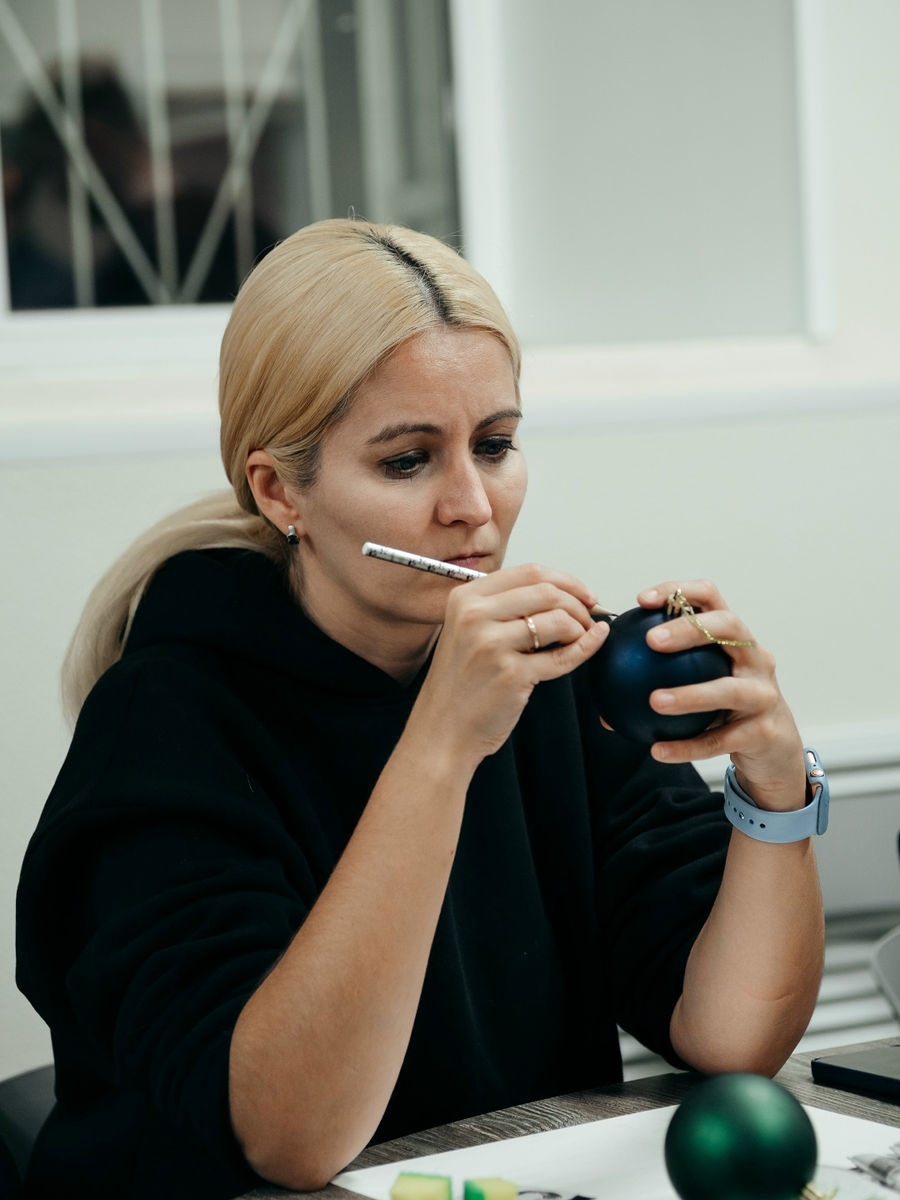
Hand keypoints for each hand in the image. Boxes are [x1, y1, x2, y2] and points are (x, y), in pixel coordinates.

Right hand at [408, 563, 608, 771]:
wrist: (442, 730)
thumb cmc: (460, 685)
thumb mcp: (469, 631)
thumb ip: (505, 608)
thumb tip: (563, 594)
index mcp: (465, 598)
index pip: (529, 572)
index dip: (566, 581)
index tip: (583, 594)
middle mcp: (475, 616)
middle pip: (547, 591)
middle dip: (578, 603)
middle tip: (589, 617)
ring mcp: (491, 644)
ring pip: (558, 619)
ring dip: (581, 628)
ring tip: (580, 639)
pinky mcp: (510, 674)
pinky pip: (562, 656)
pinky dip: (586, 648)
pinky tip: (593, 643)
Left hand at [636, 579, 805, 811]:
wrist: (772, 750)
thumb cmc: (725, 707)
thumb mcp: (699, 682)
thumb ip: (658, 674)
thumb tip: (599, 680)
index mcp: (735, 638)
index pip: (710, 598)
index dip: (678, 591)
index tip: (642, 600)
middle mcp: (756, 658)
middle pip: (729, 628)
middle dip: (690, 629)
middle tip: (650, 641)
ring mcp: (764, 694)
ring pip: (729, 689)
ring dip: (690, 694)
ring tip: (654, 701)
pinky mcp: (763, 732)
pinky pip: (720, 740)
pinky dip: (688, 746)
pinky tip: (657, 750)